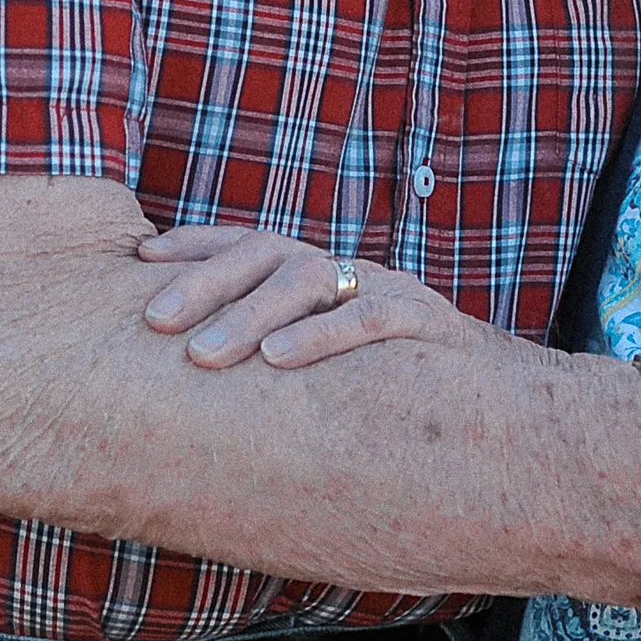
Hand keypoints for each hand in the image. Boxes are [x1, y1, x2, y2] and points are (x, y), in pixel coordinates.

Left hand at [132, 226, 429, 369]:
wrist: (500, 399)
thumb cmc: (395, 383)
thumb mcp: (330, 355)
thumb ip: (276, 346)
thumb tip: (191, 372)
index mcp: (318, 272)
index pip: (247, 242)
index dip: (194, 245)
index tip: (140, 258)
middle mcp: (346, 269)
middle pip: (266, 253)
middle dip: (204, 282)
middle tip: (154, 320)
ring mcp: (385, 289)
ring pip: (309, 278)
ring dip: (251, 313)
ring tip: (204, 354)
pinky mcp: (423, 322)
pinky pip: (368, 319)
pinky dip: (320, 336)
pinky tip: (278, 361)